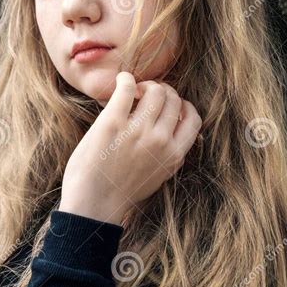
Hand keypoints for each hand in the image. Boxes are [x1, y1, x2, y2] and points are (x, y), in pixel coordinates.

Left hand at [59, 72, 202, 225]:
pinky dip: (126, 79)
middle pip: (173, 99)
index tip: (168, 106)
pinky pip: (127, 88)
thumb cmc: (121, 193)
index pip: (193, 118)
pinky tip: (121, 81)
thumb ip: (168, 156)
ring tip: (133, 91)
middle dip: (162, 91)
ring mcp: (137, 131)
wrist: (93, 207)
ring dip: (146, 84)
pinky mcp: (112, 123)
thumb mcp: (157, 177)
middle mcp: (160, 141)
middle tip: (146, 95)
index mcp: (173, 155)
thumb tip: (173, 135)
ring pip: (155, 90)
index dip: (182, 106)